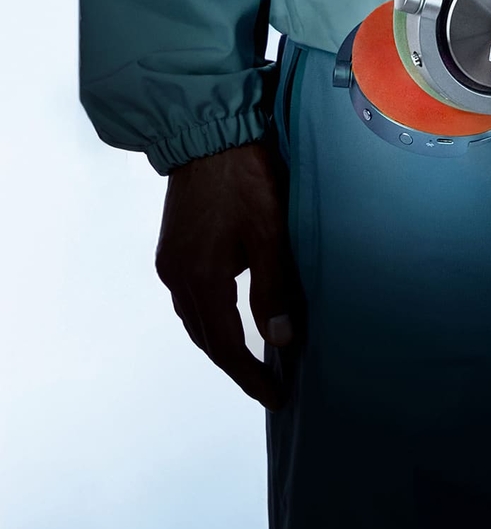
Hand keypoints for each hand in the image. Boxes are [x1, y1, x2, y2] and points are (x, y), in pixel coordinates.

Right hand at [155, 139, 299, 409]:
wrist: (207, 132)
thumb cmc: (244, 177)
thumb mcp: (269, 232)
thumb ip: (273, 287)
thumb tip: (281, 339)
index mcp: (200, 279)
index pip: (225, 345)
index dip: (249, 375)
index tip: (275, 396)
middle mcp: (176, 278)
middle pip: (205, 338)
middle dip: (235, 365)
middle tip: (267, 384)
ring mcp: (171, 262)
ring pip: (195, 319)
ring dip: (221, 341)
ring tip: (252, 358)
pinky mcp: (173, 248)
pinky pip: (190, 297)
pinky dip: (211, 315)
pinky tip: (230, 314)